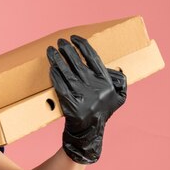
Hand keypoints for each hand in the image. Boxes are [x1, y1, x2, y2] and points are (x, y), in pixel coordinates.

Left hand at [47, 35, 126, 163]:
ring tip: (50, 50)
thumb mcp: (119, 97)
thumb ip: (119, 80)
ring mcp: (82, 96)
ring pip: (67, 73)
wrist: (89, 132)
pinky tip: (50, 67)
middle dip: (67, 49)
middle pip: (78, 63)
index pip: (94, 58)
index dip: (83, 46)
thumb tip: (114, 68)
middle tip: (59, 41)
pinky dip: (54, 75)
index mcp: (107, 82)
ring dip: (57, 59)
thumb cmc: (102, 111)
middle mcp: (95, 88)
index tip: (74, 37)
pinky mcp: (70, 103)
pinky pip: (60, 85)